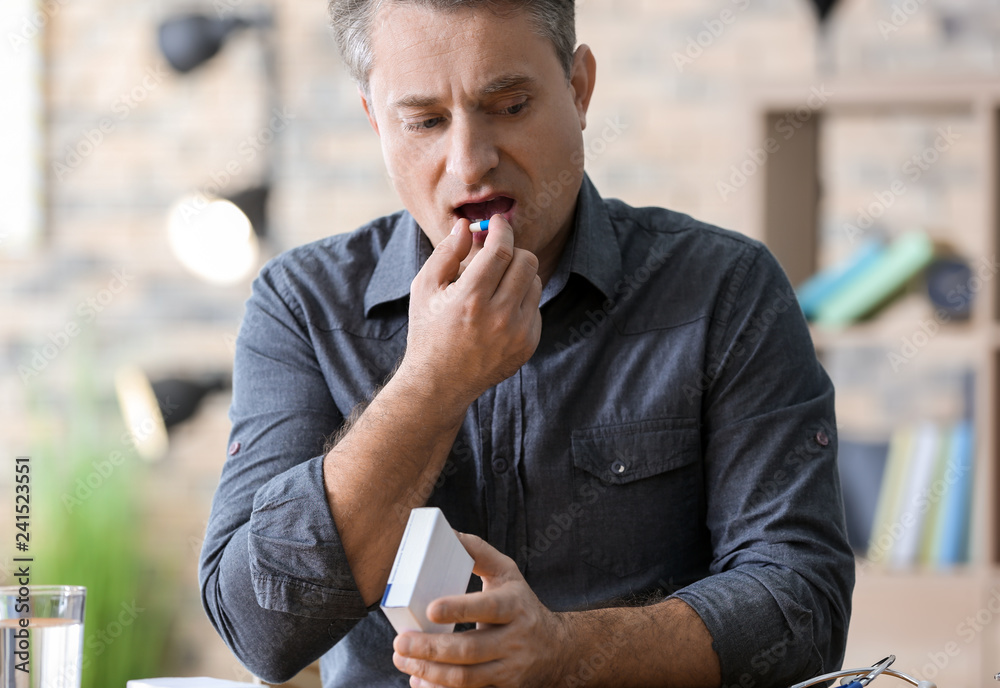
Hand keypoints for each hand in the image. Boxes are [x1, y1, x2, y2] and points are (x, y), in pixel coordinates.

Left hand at [392, 532, 571, 687]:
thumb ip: (479, 552)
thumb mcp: (508, 573)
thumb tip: (449, 534)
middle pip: (470, 649)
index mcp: (515, 605)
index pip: (489, 608)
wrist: (556, 649)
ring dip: (429, 672)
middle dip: (431, 649)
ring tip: (402, 661)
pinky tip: (419, 681)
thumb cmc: (522, 604)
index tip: (430, 609)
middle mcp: (515, 639)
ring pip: (466, 677)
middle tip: (400, 643)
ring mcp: (510, 668)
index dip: (459, 609)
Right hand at [397, 215, 542, 410]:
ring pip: (534, 282)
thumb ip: (446, 252)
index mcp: (470, 299)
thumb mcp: (425, 288)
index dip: (502, 229)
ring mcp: (517, 333)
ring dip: (518, 275)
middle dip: (513, 250)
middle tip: (497, 253)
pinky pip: (535, 307)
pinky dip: (521, 301)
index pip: (501, 250)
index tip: (498, 223)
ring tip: (495, 286)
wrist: (440, 383)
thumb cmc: (429, 330)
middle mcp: (499, 317)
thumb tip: (467, 225)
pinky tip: (499, 312)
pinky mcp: (528, 345)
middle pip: (527, 261)